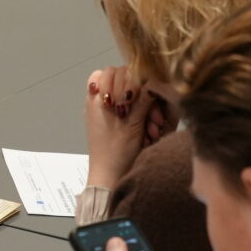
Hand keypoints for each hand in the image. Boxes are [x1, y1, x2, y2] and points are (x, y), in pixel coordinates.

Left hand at [83, 68, 153, 189]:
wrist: (111, 178)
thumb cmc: (116, 153)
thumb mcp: (132, 124)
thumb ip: (142, 99)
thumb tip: (153, 79)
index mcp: (97, 98)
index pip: (112, 72)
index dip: (126, 81)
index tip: (132, 99)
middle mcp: (101, 101)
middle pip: (125, 83)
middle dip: (141, 98)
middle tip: (150, 116)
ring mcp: (109, 110)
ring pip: (134, 96)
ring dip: (147, 110)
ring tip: (153, 129)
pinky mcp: (119, 120)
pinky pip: (135, 109)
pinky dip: (145, 117)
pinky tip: (151, 132)